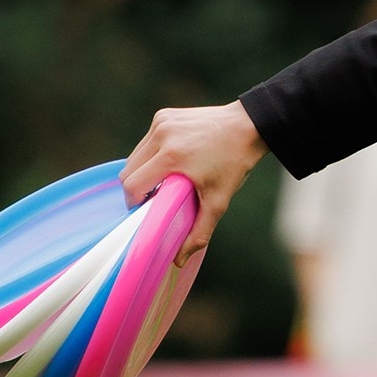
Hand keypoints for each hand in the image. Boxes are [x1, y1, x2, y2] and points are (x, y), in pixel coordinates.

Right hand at [123, 100, 266, 256]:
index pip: (131, 185)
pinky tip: (171, 160)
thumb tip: (178, 261)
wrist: (249, 126)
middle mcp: (161, 136)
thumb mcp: (219, 201)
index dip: (134, 202)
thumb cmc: (234, 165)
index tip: (147, 208)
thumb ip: (199, 231)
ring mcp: (161, 123)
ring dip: (142, 170)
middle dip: (136, 188)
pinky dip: (152, 154)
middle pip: (128, 171)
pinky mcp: (164, 115)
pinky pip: (146, 141)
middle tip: (155, 197)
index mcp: (171, 158)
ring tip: (163, 180)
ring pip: (134, 155)